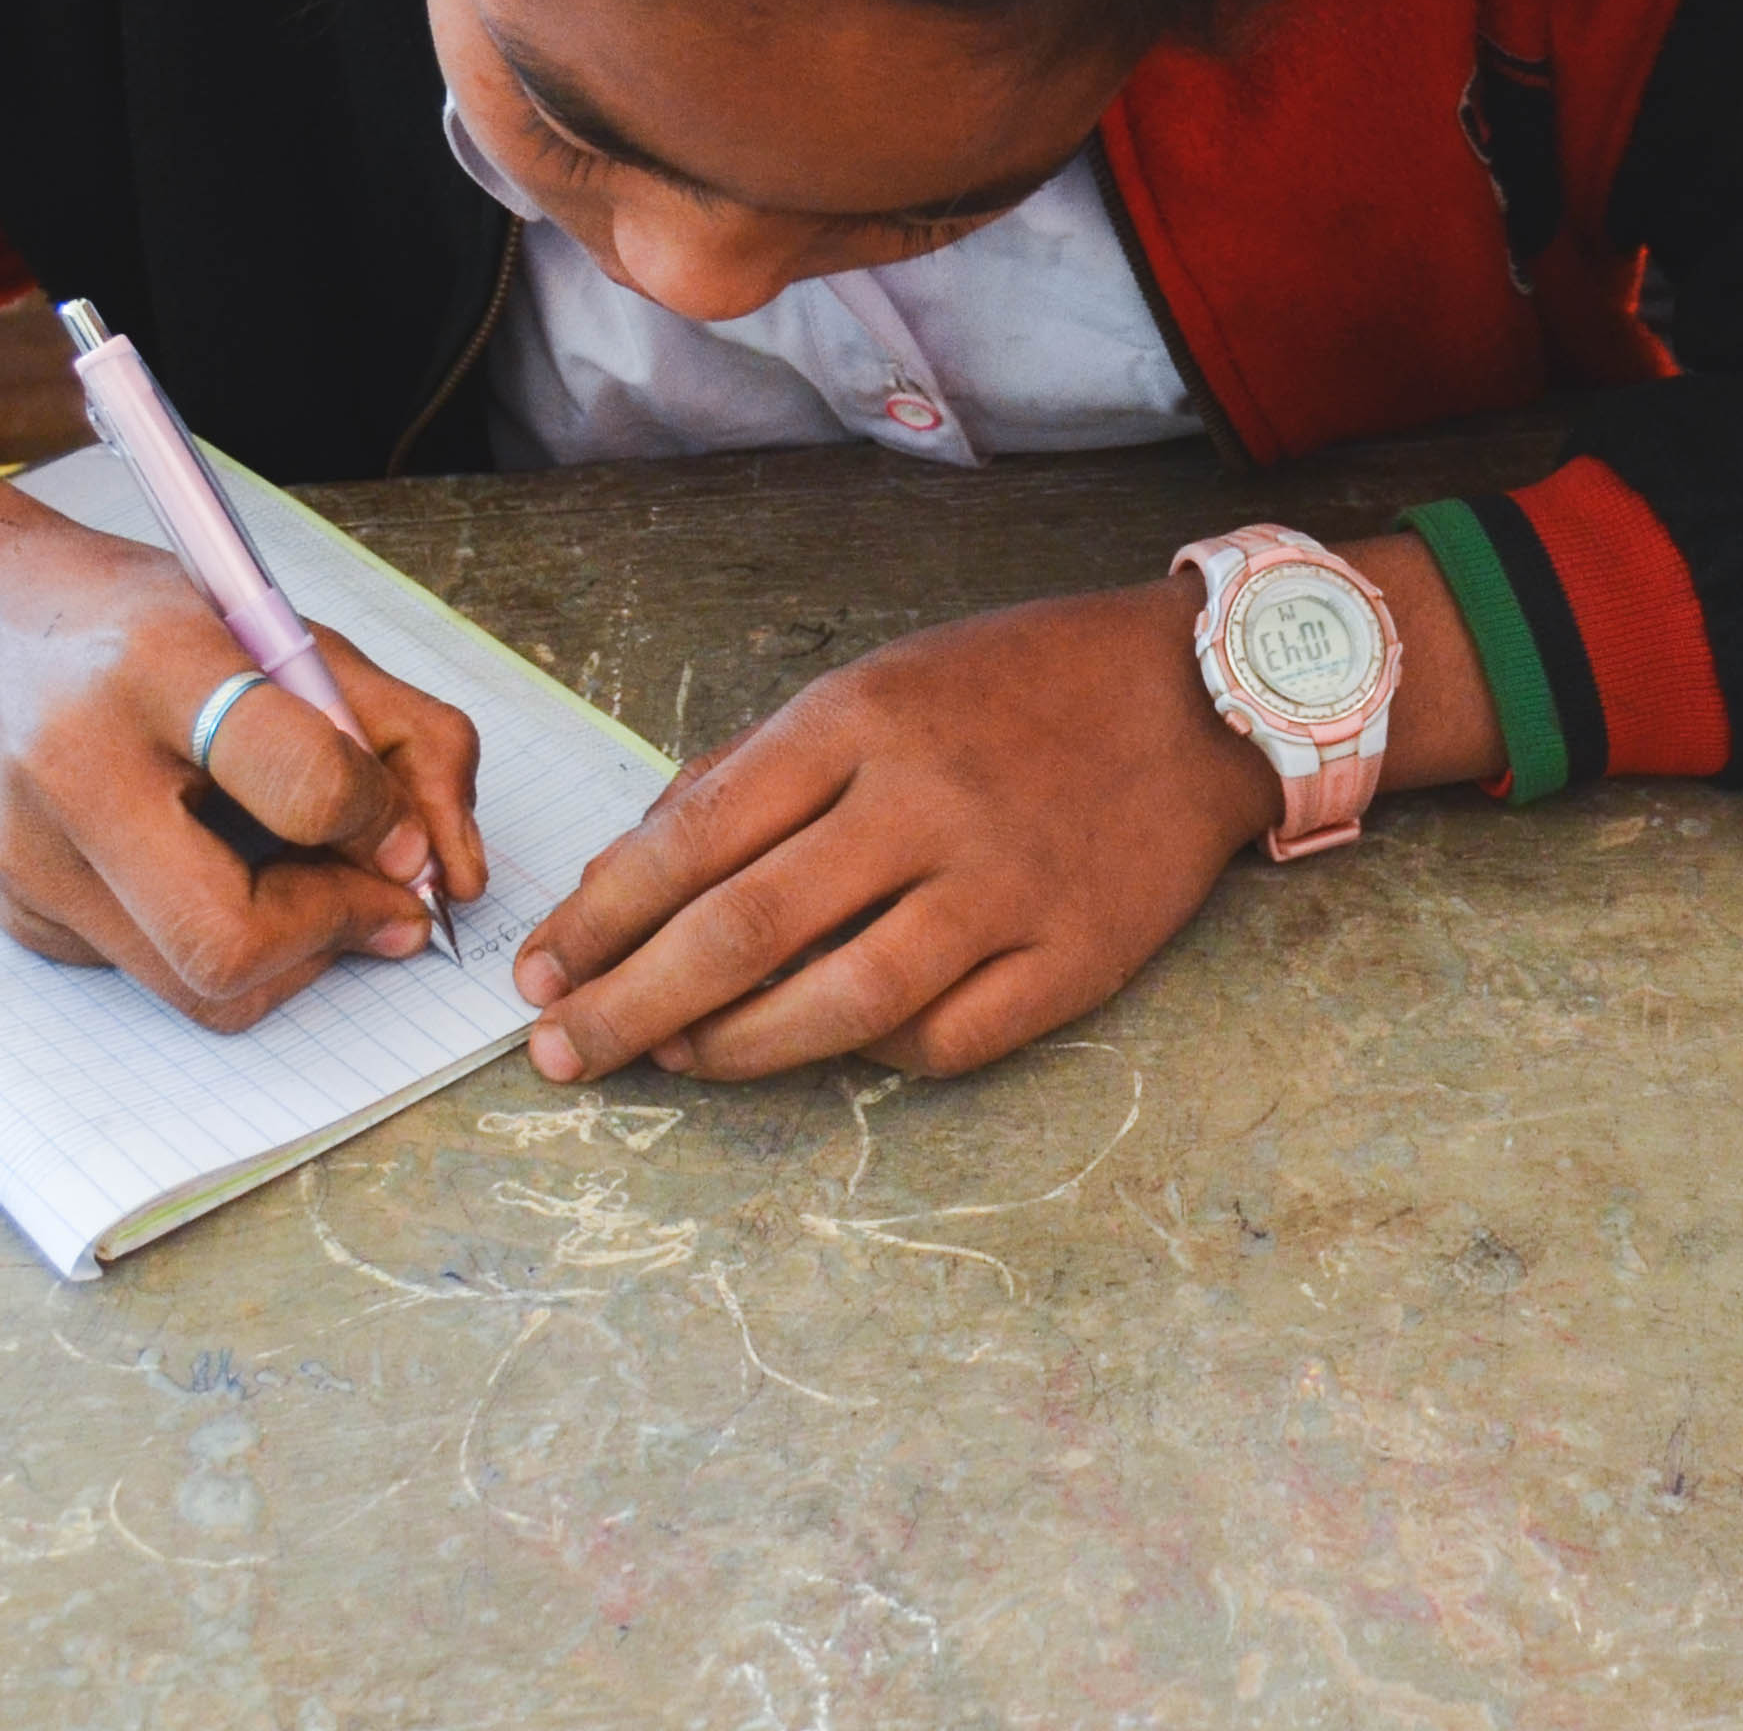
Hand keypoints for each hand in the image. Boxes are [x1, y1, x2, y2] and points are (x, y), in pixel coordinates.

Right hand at [0, 444, 489, 1030]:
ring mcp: (27, 856)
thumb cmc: (142, 625)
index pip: (301, 782)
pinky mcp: (12, 915)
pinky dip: (217, 945)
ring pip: (195, 987)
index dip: (380, 826)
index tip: (405, 834)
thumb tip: (453, 872)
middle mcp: (72, 766)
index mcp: (159, 664)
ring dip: (289, 957)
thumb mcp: (288, 633)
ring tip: (306, 885)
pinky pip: (150, 975)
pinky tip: (215, 872)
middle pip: (229, 939)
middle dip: (332, 934)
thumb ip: (403, 735)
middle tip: (378, 900)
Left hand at [515, 534, 1488, 1080]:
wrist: (1202, 695)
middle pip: (741, 933)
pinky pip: (943, 1042)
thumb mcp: (878, 682)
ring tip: (676, 1059)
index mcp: (862, 722)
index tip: (539, 971)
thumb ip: (756, 769)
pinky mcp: (1072, 959)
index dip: (599, 918)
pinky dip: (872, 1054)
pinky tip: (835, 1043)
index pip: (691, 838)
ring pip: (834, 1006)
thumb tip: (630, 873)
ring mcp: (1004, 891)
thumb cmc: (1017, 686)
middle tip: (562, 1053)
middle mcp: (927, 805)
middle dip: (628, 1006)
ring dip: (731, 1049)